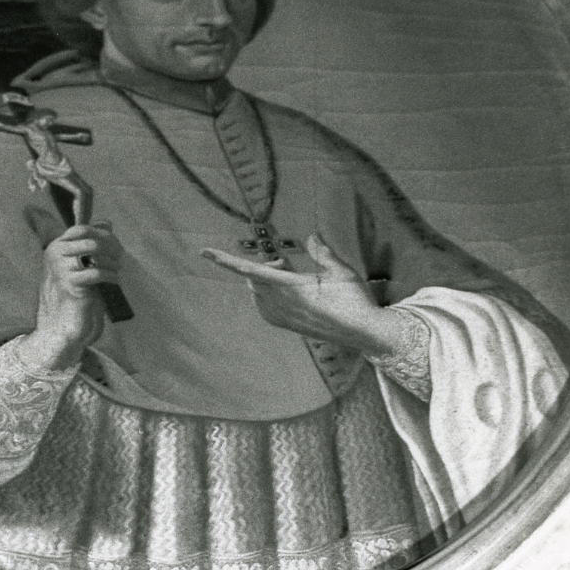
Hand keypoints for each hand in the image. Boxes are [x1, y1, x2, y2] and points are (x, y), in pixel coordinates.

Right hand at [16, 222, 122, 371]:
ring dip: (112, 262)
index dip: (102, 234)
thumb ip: (92, 242)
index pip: (81, 229)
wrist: (62, 323)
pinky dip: (111, 275)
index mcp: (56, 247)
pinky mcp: (70, 284)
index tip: (115, 245)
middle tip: (120, 258)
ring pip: (95, 253)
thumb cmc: (74, 291)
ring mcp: (61, 269)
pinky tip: (114, 280)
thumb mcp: (82, 263)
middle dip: (111, 247)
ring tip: (117, 270)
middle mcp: (55, 254)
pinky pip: (97, 272)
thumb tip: (108, 223)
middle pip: (91, 239)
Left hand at [201, 233, 410, 358]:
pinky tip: (286, 295)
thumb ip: (323, 252)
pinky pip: (265, 310)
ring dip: (264, 283)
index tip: (206, 253)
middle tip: (284, 263)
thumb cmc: (355, 301)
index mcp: (292, 287)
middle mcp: (283, 305)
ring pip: (257, 296)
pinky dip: (268, 298)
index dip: (226, 261)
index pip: (251, 270)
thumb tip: (311, 237)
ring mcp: (285, 318)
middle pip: (253, 281)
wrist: (364, 332)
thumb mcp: (341, 270)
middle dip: (261, 268)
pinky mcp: (290, 327)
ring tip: (289, 277)